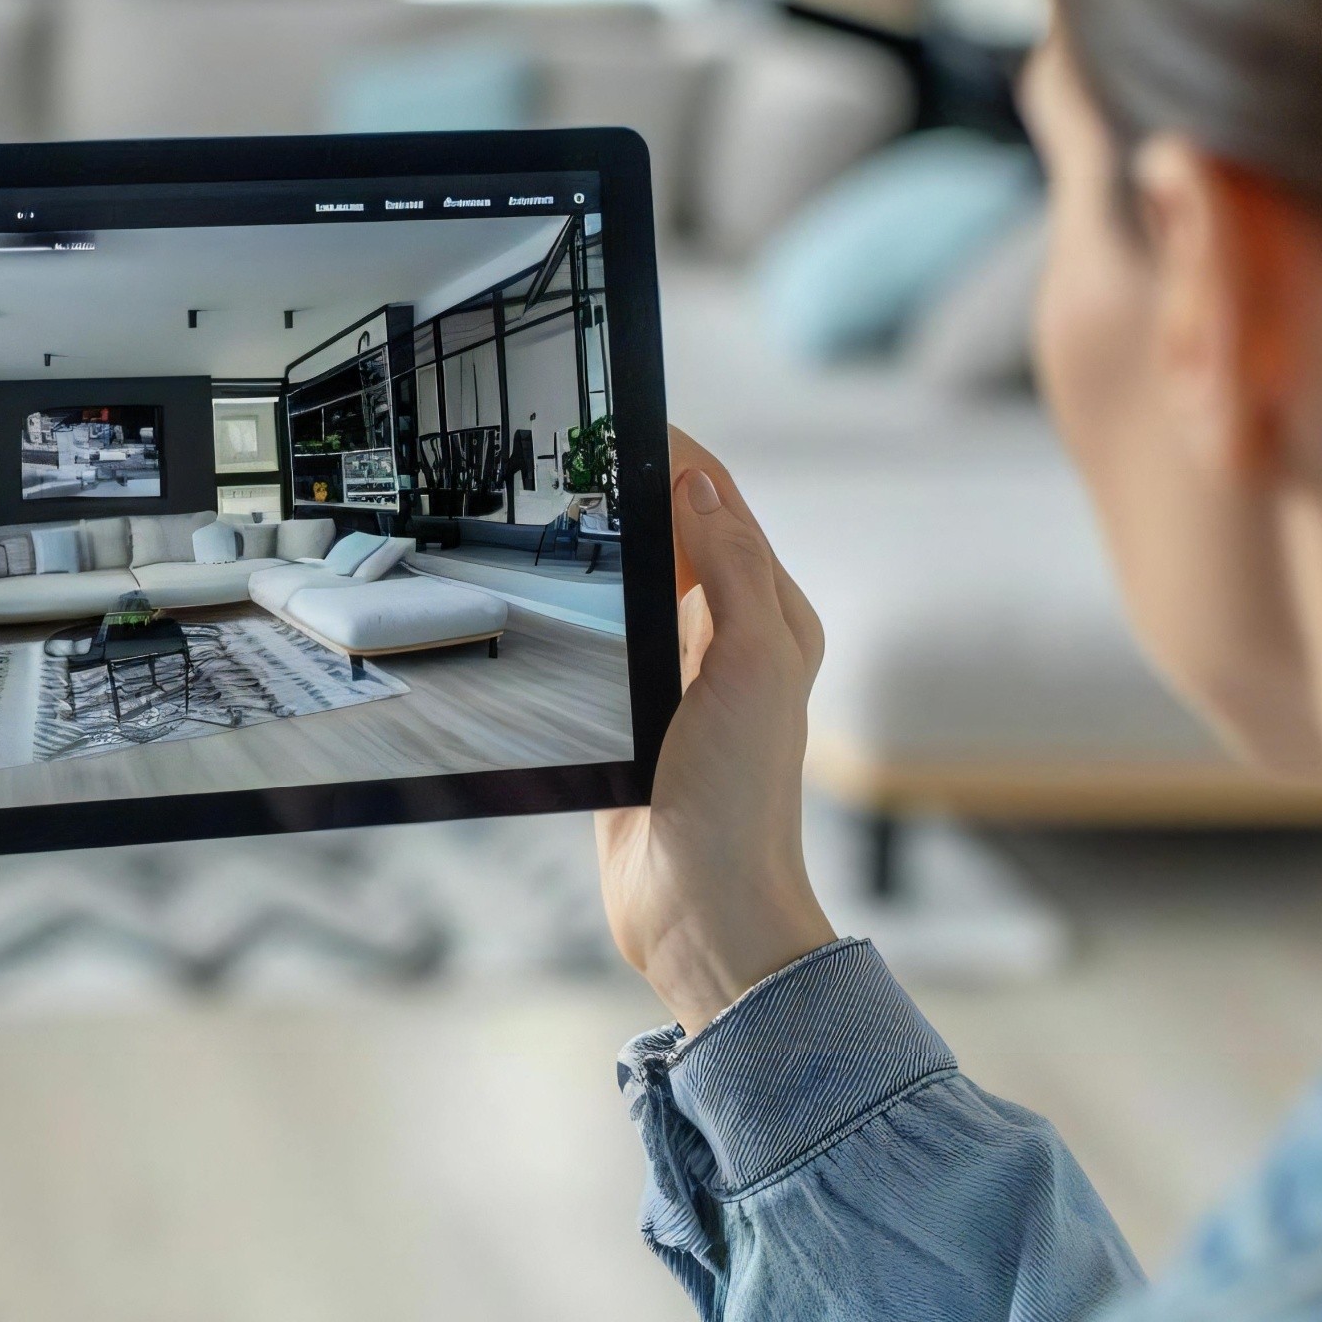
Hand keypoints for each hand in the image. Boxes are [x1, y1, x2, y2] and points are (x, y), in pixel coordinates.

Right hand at [597, 429, 836, 1032]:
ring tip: (555, 496)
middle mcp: (730, 641)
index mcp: (772, 618)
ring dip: (607, 540)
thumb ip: (735, 572)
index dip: (678, 455)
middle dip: (636, 485)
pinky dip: (583, 603)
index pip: (722, 507)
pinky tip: (548, 589)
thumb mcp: (752, 665)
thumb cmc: (739, 798)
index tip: (624, 412)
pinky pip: (607, 639)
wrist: (700, 909)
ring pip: (640, 583)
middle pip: (679, 536)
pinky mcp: (634, 717)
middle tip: (573, 443)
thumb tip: (701, 488)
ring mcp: (679, 678)